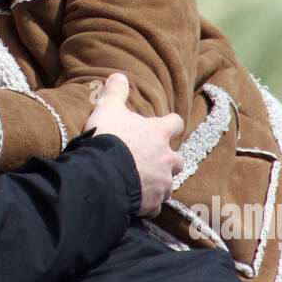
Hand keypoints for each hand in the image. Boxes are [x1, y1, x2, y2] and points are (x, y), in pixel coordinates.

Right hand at [84, 73, 183, 218]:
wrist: (103, 173)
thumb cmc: (108, 138)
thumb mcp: (108, 109)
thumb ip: (115, 92)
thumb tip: (118, 75)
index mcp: (158, 133)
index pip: (176, 124)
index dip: (171, 124)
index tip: (166, 126)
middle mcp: (167, 158)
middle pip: (178, 159)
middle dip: (169, 161)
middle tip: (152, 160)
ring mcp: (162, 182)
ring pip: (168, 184)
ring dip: (159, 183)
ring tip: (143, 183)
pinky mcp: (153, 202)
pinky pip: (156, 205)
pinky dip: (149, 204)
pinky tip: (137, 203)